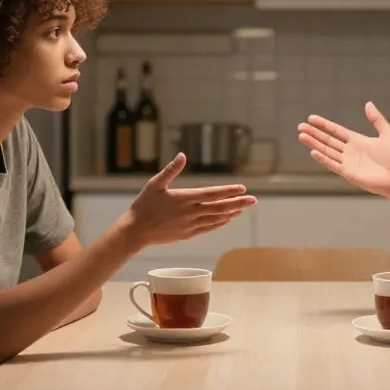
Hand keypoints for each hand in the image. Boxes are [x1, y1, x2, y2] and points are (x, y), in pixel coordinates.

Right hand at [120, 153, 256, 248]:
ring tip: (243, 208)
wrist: (136, 231)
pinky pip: (208, 228)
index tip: (242, 189)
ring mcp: (190, 225)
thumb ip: (170, 170)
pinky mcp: (188, 234)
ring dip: (231, 213)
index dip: (228, 191)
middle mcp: (191, 212)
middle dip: (238, 203)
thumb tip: (182, 155)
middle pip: (219, 207)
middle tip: (254, 200)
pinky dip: (220, 223)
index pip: (212, 194)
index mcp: (184, 198)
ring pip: (216, 219)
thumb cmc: (144, 205)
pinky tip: (227, 219)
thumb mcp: (155, 184)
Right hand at [297, 102, 389, 196]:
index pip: (336, 131)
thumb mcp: (389, 133)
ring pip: (327, 151)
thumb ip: (377, 119)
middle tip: (300, 127)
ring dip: (314, 144)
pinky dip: (323, 159)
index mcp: (357, 140)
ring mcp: (348, 162)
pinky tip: (313, 152)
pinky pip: (333, 165)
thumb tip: (368, 104)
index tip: (311, 119)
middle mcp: (350, 151)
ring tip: (301, 136)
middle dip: (314, 133)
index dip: (324, 125)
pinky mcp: (349, 173)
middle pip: (327, 140)